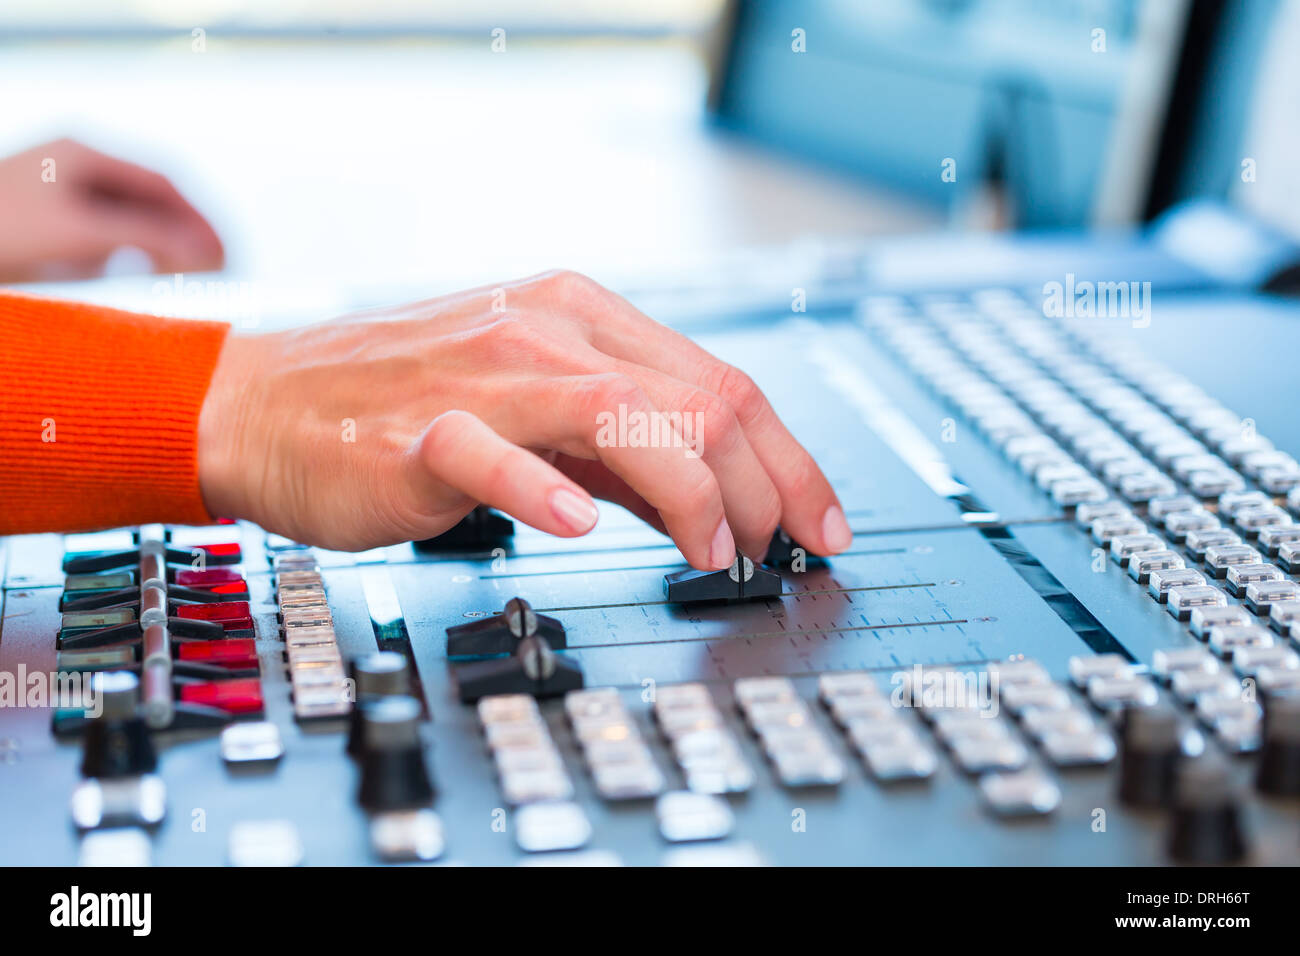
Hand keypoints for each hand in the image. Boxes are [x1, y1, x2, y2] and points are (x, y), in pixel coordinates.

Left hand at [0, 139, 223, 281]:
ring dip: (162, 249)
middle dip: (187, 233)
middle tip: (222, 267)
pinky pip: (105, 242)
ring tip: (191, 277)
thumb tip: (210, 252)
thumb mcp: (82, 233)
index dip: (201, 218)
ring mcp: (58, 200)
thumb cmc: (3, 233)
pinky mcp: (45, 230)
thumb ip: (149, 238)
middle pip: (149, 201)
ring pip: (129, 223)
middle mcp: (72, 171)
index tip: (229, 251)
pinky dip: (132, 260)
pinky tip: (139, 279)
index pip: (163, 184)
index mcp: (82, 155)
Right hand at [198, 271, 851, 568]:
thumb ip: (627, 454)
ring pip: (620, 414)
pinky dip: (543, 488)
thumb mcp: (541, 413)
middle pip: (699, 398)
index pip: (723, 383)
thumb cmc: (408, 406)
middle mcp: (546, 332)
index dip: (790, 462)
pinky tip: (577, 524)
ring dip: (690, 493)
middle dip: (762, 487)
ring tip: (712, 555)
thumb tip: (719, 510)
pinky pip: (492, 452)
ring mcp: (484, 375)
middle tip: (772, 554)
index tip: (820, 526)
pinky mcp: (420, 430)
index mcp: (584, 320)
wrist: (269, 403)